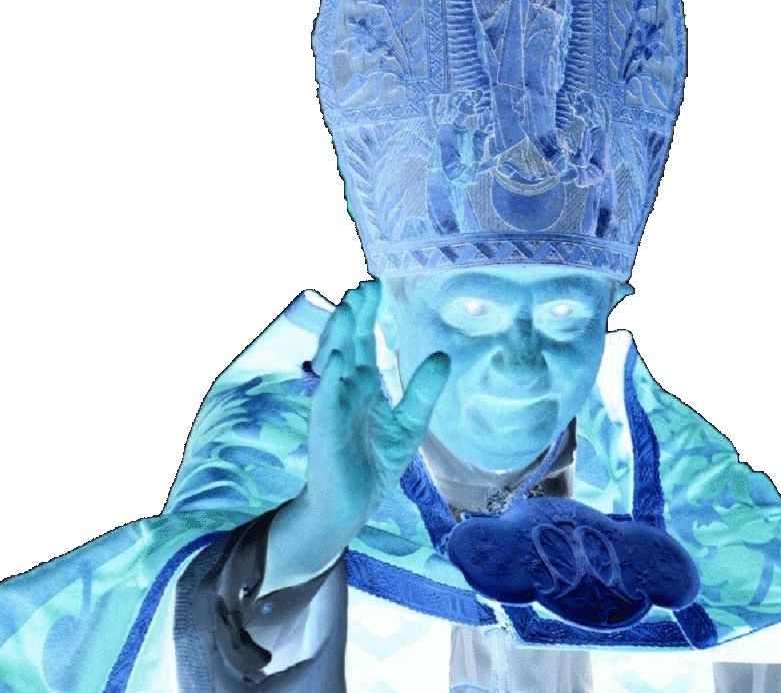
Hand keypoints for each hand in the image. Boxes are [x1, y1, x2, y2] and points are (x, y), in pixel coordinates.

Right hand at [264, 281, 448, 591]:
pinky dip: (332, 380)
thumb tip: (443, 355)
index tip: (374, 286)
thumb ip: (423, 390)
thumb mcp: (409, 423)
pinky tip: (339, 359)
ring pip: (332, 364)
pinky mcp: (326, 431)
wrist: (351, 506)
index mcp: (363, 386)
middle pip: (346, 344)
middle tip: (363, 286)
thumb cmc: (375, 463)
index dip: (368, 316)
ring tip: (349, 308)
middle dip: (353, 316)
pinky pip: (327, 401)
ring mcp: (333, 408)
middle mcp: (344, 391)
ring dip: (339, 335)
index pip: (363, 343)